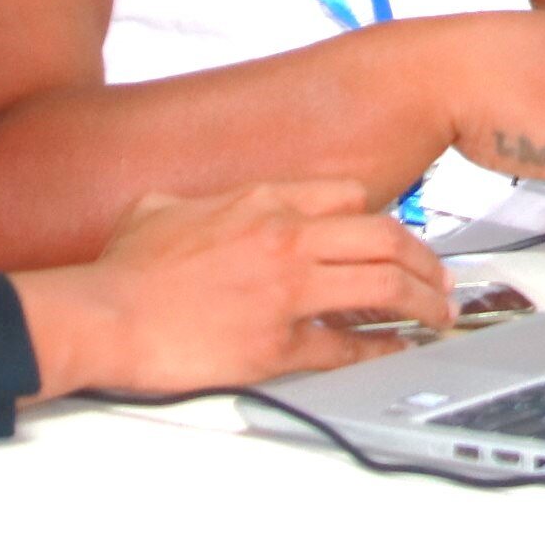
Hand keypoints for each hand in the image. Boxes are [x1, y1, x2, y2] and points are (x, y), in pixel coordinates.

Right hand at [14, 178, 451, 400]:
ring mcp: (286, 290)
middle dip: (426, 260)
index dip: (383, 218)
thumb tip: (200, 207)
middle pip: (386, 237)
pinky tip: (394, 350)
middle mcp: (284, 237)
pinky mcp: (277, 343)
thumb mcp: (160, 207)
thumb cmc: (124, 272)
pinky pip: (346, 346)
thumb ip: (198, 202)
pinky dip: (379, 349)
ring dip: (422, 302)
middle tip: (441, 279)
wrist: (103, 317)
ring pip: (383, 286)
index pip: (349, 195)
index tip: (397, 237)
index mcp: (260, 201)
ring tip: (438, 314)